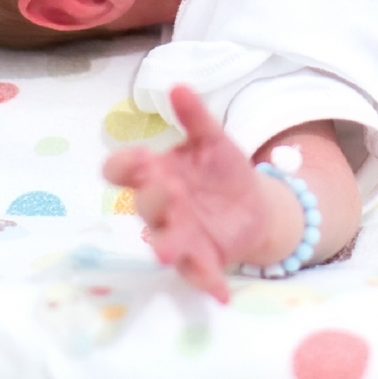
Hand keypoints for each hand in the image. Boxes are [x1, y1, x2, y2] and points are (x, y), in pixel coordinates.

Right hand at [102, 86, 268, 302]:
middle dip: (154, 200)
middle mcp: (161, 207)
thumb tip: (178, 85)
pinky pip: (202, 273)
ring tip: (167, 253)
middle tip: (170, 191)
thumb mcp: (213, 140)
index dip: (124, 167)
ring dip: (166, 247)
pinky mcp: (203, 259)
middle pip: (146, 206)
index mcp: (154, 174)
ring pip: (166, 242)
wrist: (253, 204)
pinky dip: (209, 283)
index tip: (137, 160)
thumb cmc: (220, 171)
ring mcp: (179, 235)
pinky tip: (221, 293)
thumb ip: (195, 117)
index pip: (124, 170)